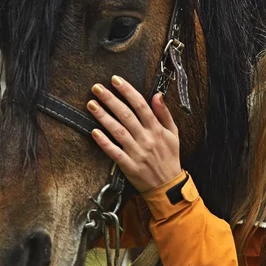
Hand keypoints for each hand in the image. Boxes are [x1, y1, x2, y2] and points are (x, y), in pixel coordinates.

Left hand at [87, 75, 181, 191]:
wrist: (168, 185)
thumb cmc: (170, 157)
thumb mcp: (173, 133)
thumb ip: (164, 114)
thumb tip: (157, 95)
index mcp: (157, 129)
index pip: (141, 105)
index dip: (128, 91)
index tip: (116, 80)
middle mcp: (146, 139)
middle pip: (126, 115)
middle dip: (111, 99)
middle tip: (97, 88)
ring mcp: (136, 152)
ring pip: (118, 131)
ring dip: (103, 117)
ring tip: (91, 104)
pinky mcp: (128, 165)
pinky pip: (114, 152)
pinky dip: (104, 142)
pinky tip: (94, 132)